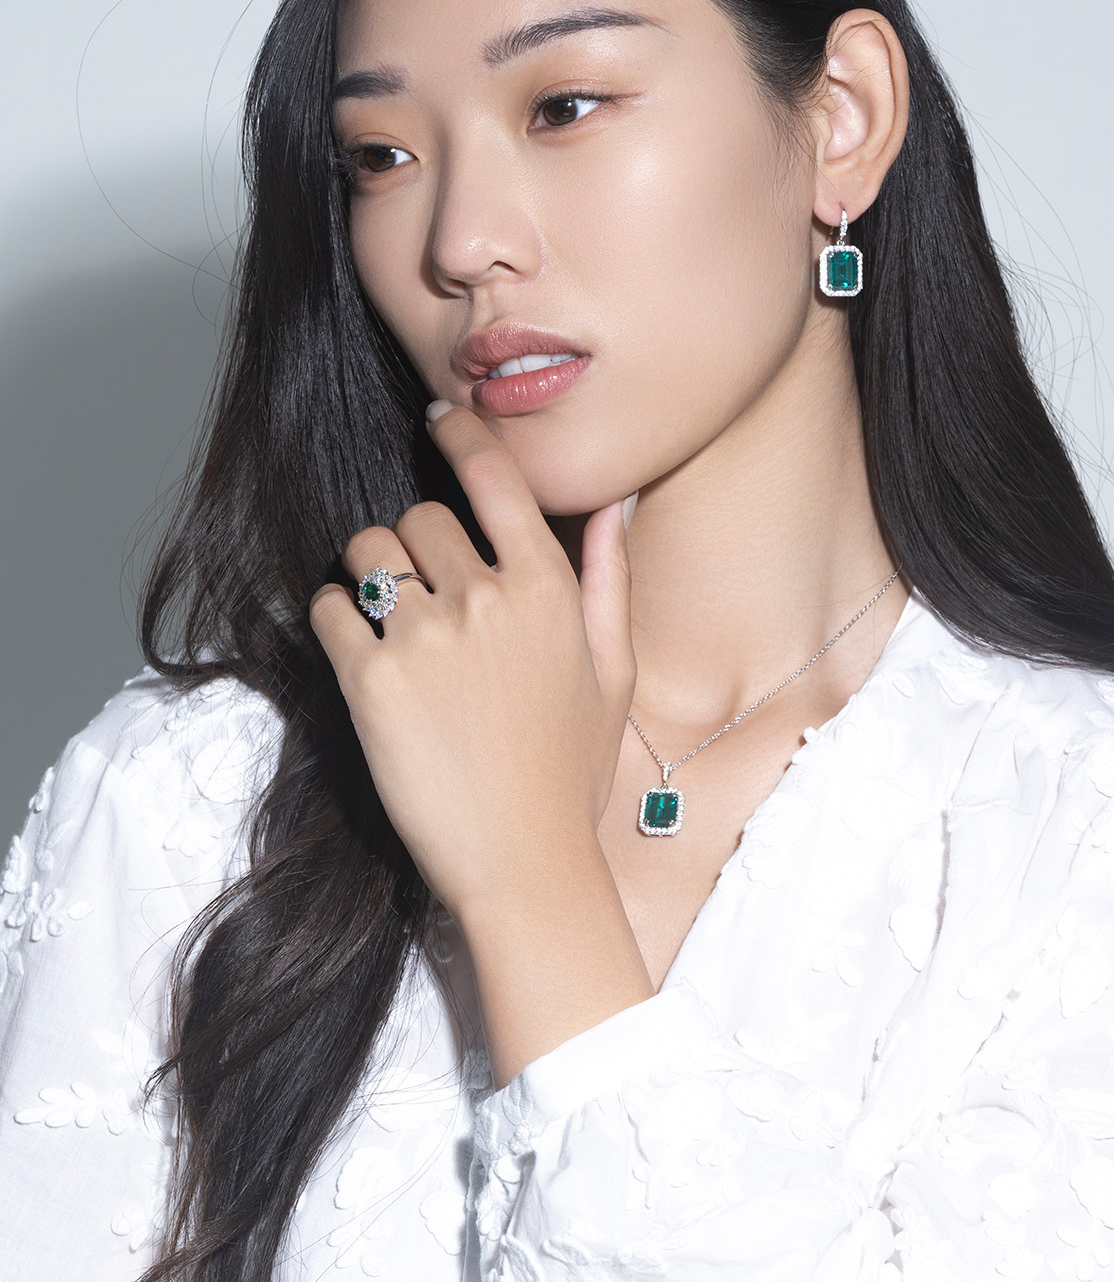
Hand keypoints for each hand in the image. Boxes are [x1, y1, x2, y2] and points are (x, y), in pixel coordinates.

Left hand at [309, 402, 637, 926]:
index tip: (440, 417)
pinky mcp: (371, 680)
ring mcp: (426, 636)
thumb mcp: (612, 673)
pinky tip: (358, 652)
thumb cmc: (570, 773)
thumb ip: (608, 581)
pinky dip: (335, 617)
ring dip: (370, 569)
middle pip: (421, 515)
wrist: (523, 864)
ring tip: (385, 615)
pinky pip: (330, 608)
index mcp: (548, 588)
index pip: (496, 479)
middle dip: (416, 542)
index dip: (463, 436)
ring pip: (369, 551)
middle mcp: (487, 598)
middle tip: (423, 589)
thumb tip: (614, 504)